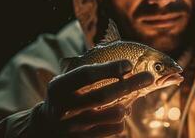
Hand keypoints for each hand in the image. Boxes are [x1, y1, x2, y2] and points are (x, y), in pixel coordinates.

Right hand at [31, 59, 153, 136]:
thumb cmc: (65, 97)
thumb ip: (88, 75)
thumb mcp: (67, 83)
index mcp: (59, 87)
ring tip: (133, 98)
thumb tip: (125, 68)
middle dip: (129, 85)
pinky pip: (111, 130)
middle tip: (148, 77)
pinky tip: (122, 113)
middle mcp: (64, 108)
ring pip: (111, 116)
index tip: (129, 64)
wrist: (45, 127)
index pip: (86, 75)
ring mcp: (73, 127)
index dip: (109, 69)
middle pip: (102, 96)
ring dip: (126, 105)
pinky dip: (121, 121)